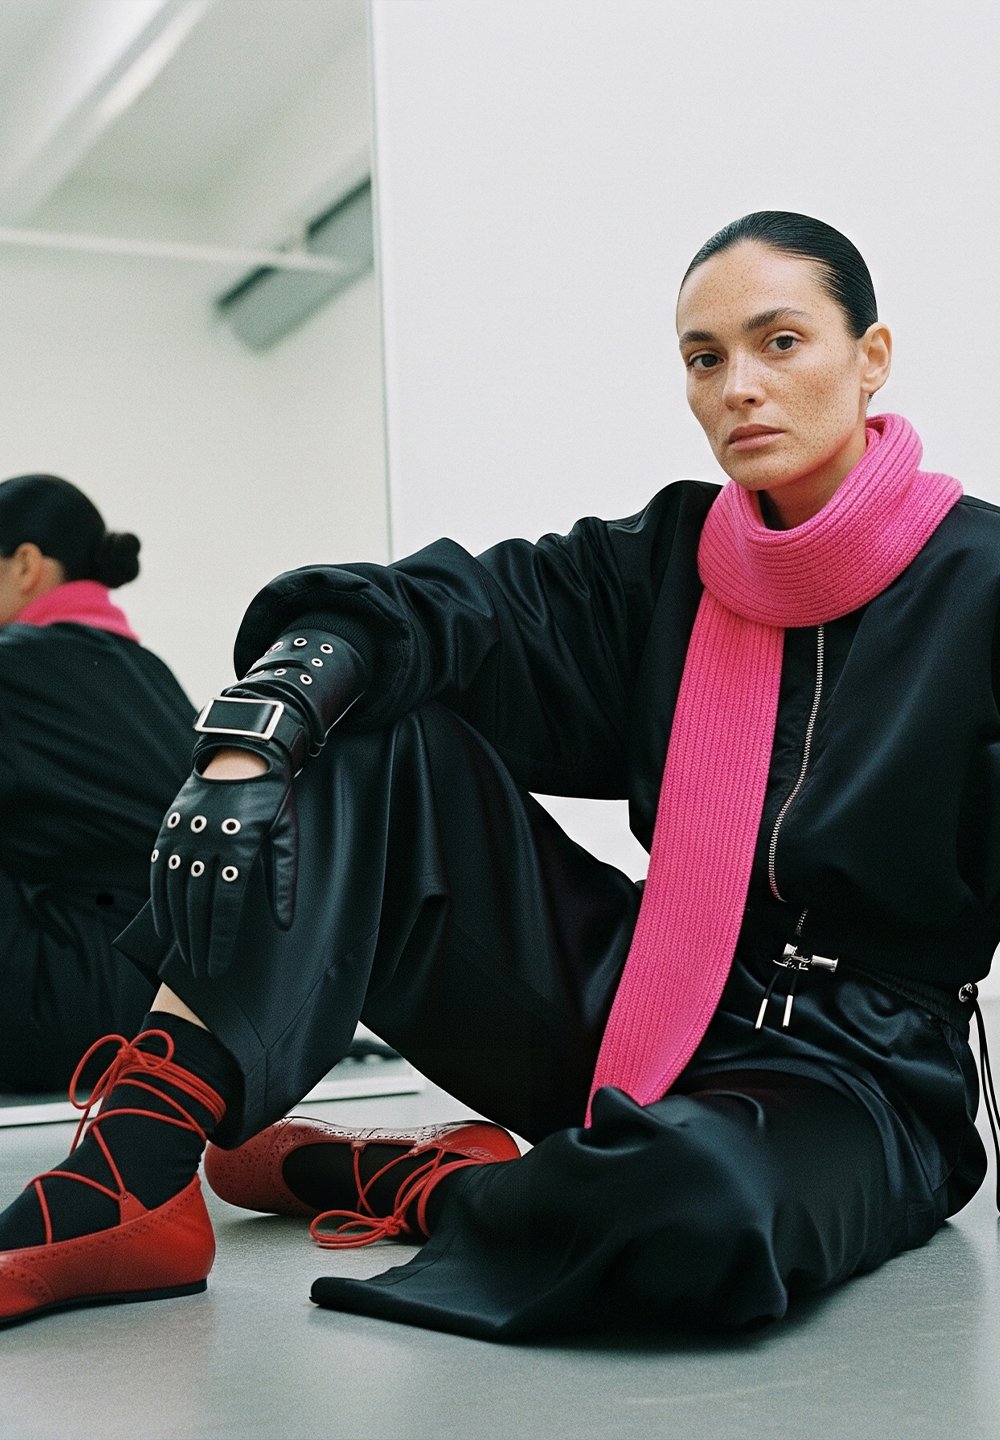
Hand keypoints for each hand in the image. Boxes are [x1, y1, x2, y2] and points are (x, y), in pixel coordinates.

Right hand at [150, 751, 297, 979]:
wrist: (244, 753)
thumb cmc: (273, 799)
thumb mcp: (287, 834)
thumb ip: (284, 880)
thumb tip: (284, 924)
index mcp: (240, 844)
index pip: (227, 905)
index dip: (222, 940)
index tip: (219, 966)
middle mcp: (208, 840)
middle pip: (198, 904)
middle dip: (199, 943)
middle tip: (201, 972)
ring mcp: (184, 832)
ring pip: (175, 891)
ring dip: (178, 929)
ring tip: (184, 956)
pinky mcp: (169, 826)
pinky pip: (159, 870)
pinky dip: (159, 902)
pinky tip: (164, 927)